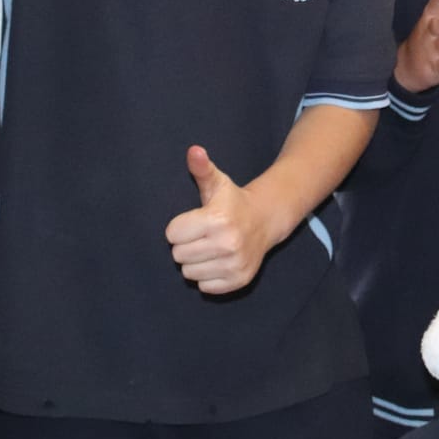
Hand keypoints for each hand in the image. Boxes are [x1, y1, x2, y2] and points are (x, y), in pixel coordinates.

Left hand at [167, 146, 277, 293]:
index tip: (194, 221)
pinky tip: (219, 261)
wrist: (265, 220)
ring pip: (189, 273)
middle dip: (186, 245)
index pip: (172, 234)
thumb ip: (201, 168)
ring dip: (195, 262)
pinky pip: (204, 287)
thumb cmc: (232, 201)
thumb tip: (194, 151)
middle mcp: (228, 243)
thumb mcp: (217, 182)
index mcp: (217, 219)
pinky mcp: (239, 280)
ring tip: (210, 248)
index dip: (180, 227)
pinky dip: (208, 276)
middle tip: (202, 236)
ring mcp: (234, 264)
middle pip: (178, 255)